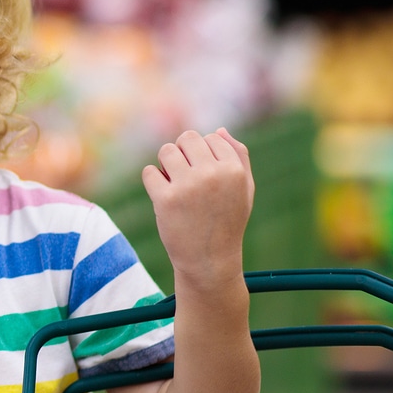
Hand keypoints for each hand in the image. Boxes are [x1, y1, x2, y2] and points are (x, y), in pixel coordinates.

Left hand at [142, 127, 253, 291]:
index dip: (203, 154)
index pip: (211, 137)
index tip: (204, 174)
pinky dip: (153, 182)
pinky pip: (149, 172)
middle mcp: (213, 174)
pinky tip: (163, 196)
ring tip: (173, 183)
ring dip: (165, 164)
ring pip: (166, 151)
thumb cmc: (227, 222)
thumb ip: (238, 158)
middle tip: (184, 175)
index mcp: (234, 170)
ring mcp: (188, 186)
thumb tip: (220, 130)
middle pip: (187, 138)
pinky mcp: (166, 199)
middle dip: (182, 153)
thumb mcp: (244, 190)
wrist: (209, 261)